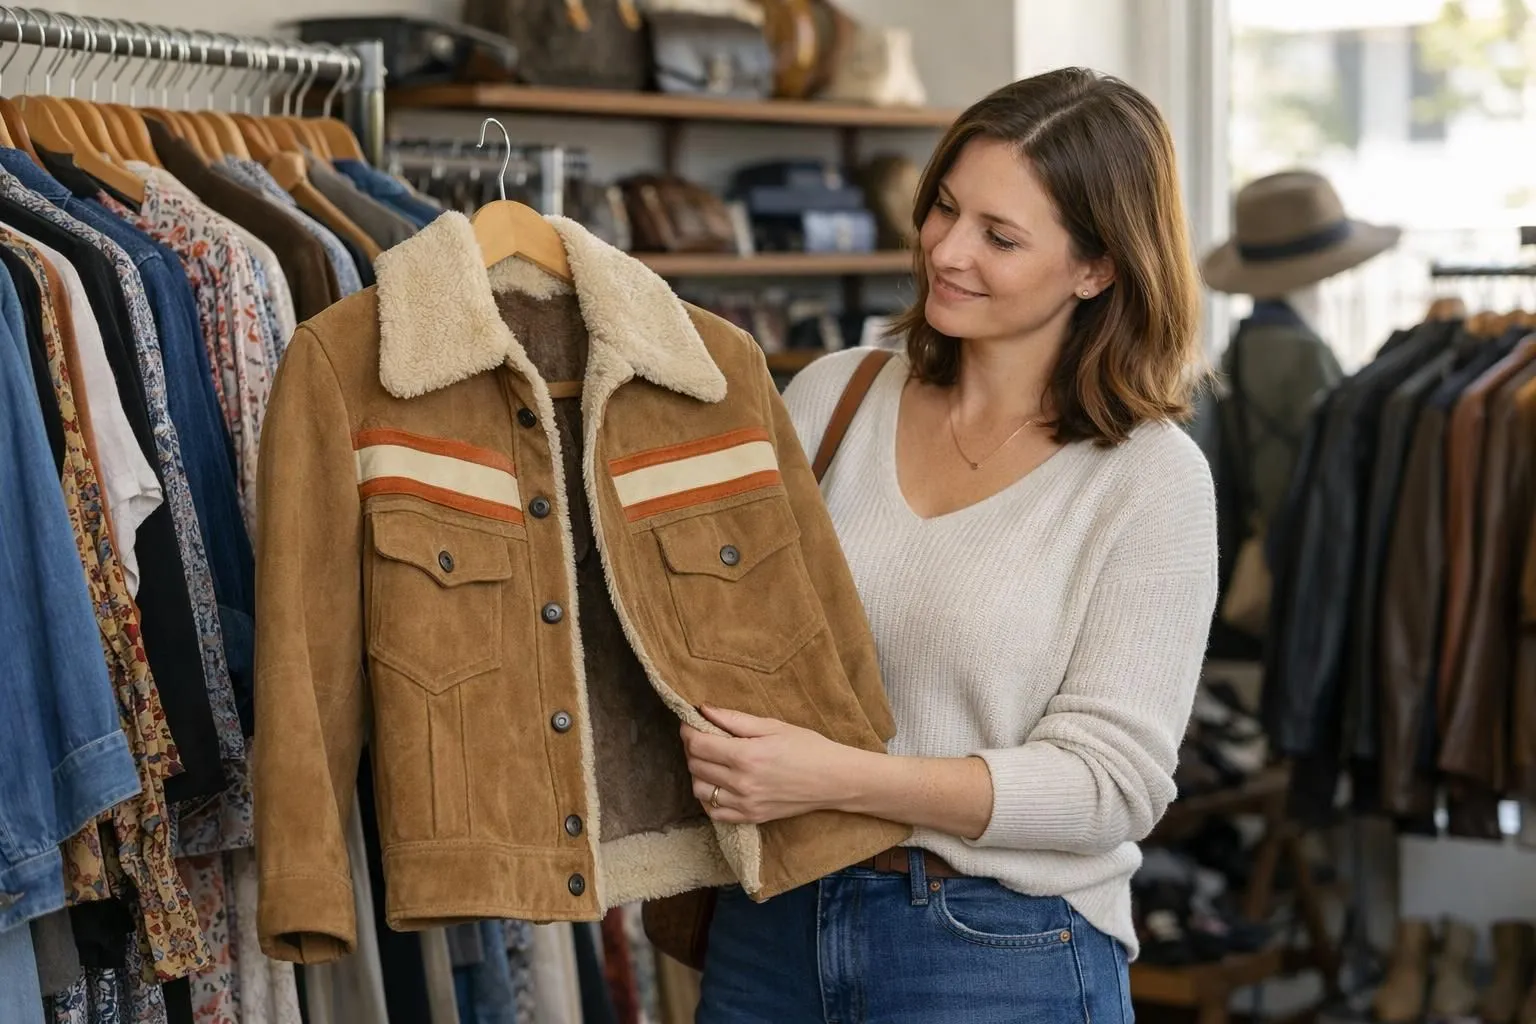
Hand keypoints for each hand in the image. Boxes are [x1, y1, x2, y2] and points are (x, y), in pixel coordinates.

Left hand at [681, 705, 867, 824]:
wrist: (834, 780)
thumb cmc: (808, 747)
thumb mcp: (772, 726)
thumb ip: (735, 719)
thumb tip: (704, 709)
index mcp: (746, 756)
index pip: (698, 745)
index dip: (688, 730)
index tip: (691, 722)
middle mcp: (742, 783)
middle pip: (695, 765)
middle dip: (692, 748)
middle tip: (702, 737)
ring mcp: (745, 803)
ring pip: (699, 790)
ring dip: (698, 773)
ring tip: (711, 761)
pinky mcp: (751, 817)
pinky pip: (714, 812)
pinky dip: (708, 798)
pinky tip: (718, 784)